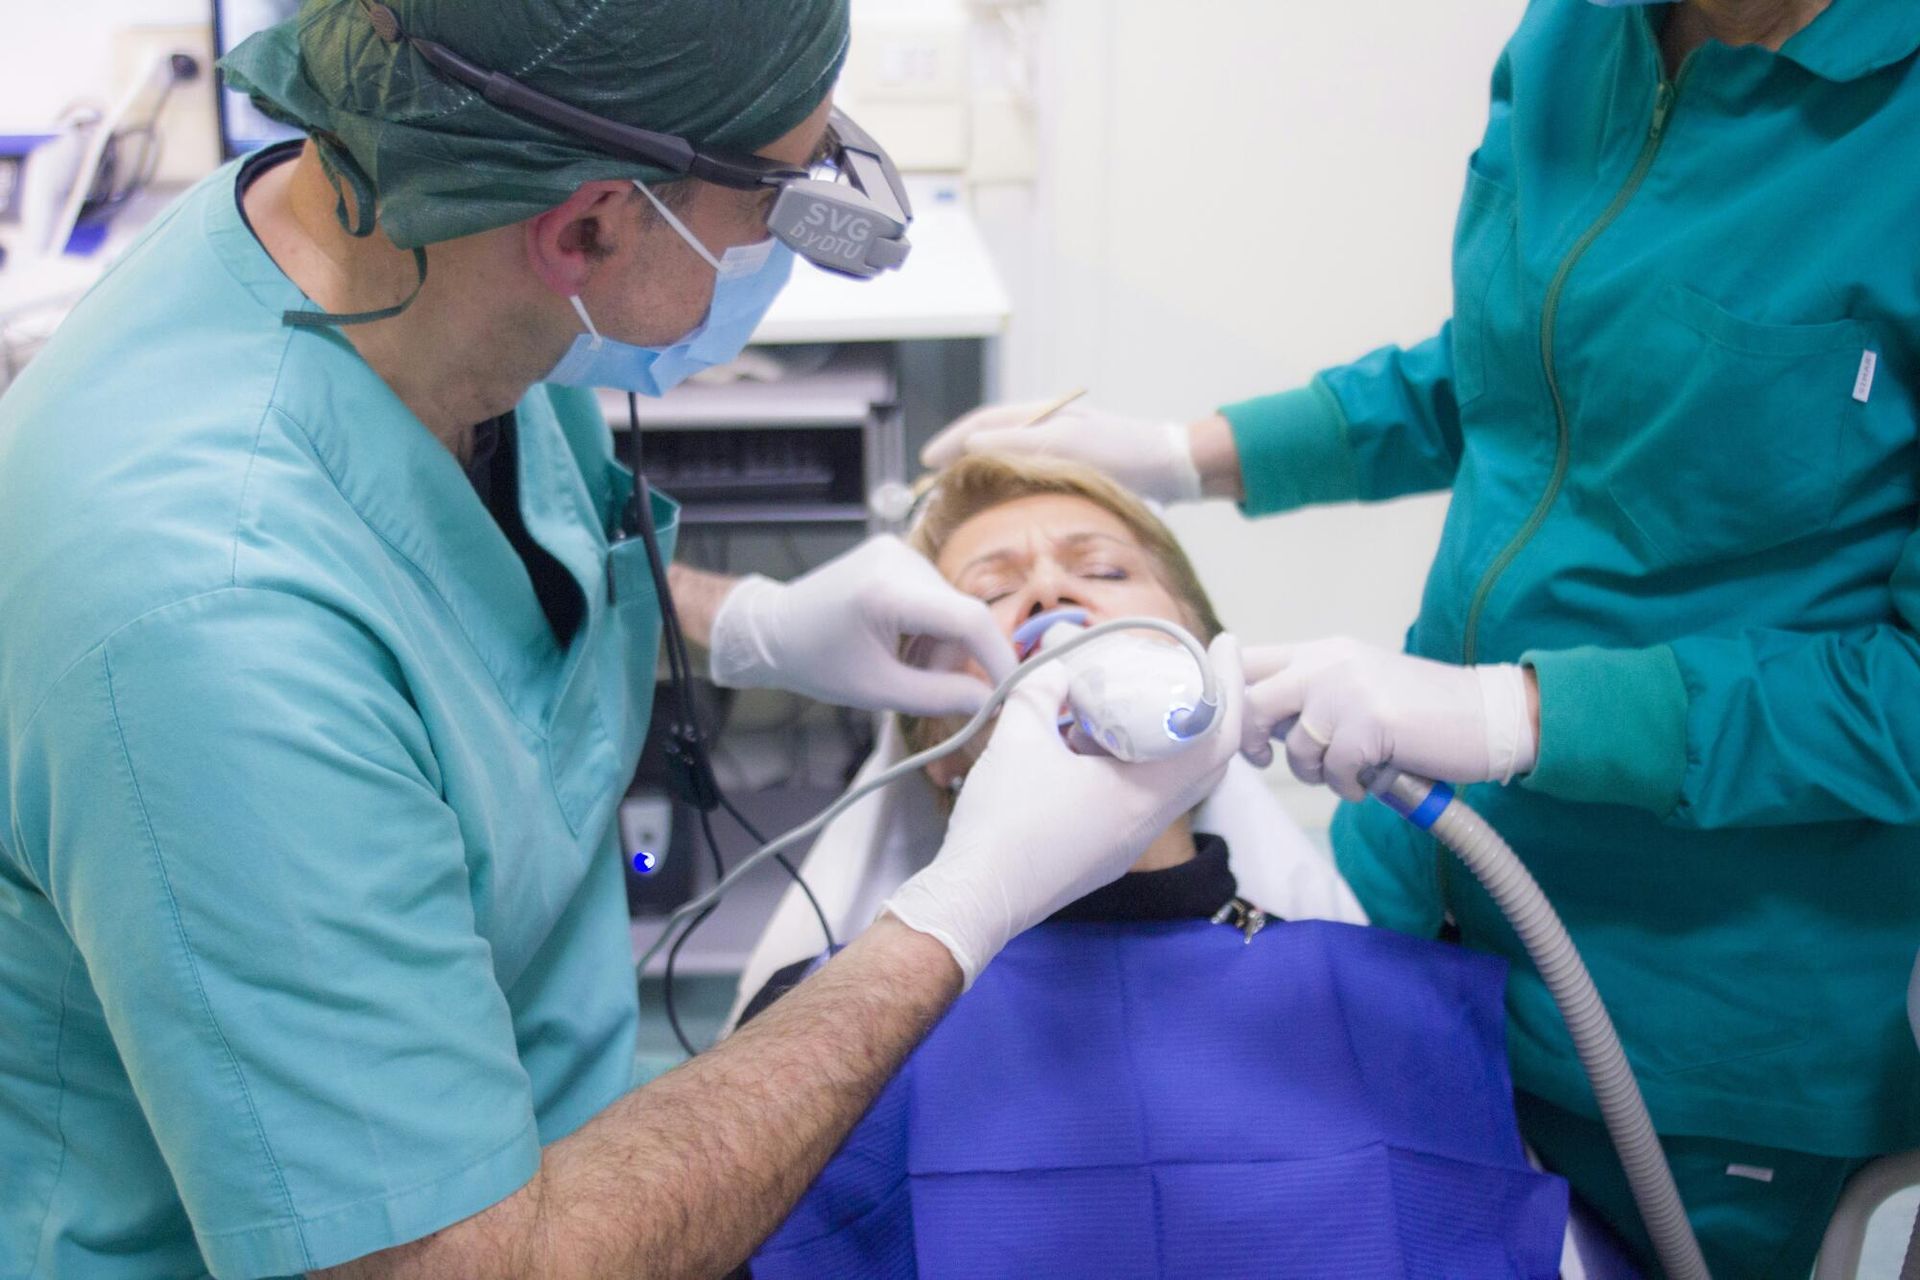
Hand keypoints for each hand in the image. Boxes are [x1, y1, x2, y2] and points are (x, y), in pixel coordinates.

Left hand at [707, 536, 1014, 715]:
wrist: (773, 629)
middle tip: (927, 689)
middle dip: (956, 659)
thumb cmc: (817, 663)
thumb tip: (992, 703)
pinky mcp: (897, 552)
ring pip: (951, 608)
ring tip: (903, 667)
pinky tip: (899, 643)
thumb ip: (940, 698)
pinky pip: (935, 596)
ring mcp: (898, 550)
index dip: (998, 658)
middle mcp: (898, 559)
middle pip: (961, 616)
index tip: (1012, 692)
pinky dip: (929, 627)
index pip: (969, 619)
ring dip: (941, 645)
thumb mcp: (878, 691)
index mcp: (887, 591)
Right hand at [884, 635, 1245, 985]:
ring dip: (1159, 738)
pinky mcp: (1103, 854)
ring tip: (1128, 699)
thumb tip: (1057, 669)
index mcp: (1143, 797)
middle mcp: (1146, 824)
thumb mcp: (1018, 737)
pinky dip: (1130, 764)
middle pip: (1202, 761)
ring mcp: (1126, 844)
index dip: (1228, 686)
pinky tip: (1087, 741)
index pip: (1217, 738)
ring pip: (1166, 781)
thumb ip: (1042, 689)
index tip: (1223, 644)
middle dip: (1201, 710)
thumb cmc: (1002, 822)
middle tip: (1187, 670)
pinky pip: (1136, 799)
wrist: (973, 899)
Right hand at [920, 399, 1203, 504]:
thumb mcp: (1070, 444)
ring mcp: (1059, 451)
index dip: (951, 441)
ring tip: (956, 499)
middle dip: (958, 459)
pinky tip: (999, 510)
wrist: (1174, 467)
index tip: (926, 461)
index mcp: (1042, 415)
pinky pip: (1026, 479)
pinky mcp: (1073, 474)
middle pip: (989, 440)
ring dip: (979, 476)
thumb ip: (1020, 443)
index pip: (982, 423)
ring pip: (1006, 461)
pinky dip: (1004, 490)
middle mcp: (1046, 429)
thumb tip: (971, 446)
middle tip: (932, 488)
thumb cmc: (1125, 452)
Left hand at [1240, 638, 1536, 801]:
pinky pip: (1335, 770)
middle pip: (1251, 701)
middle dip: (1252, 739)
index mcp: (1322, 651)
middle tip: (1267, 758)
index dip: (1231, 700)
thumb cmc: (1422, 712)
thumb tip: (1258, 726)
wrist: (1488, 716)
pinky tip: (1373, 779)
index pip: (1248, 661)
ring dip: (1318, 772)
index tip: (1246, 734)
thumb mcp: (1358, 687)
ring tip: (1350, 771)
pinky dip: (1351, 786)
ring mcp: (1348, 691)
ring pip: (1295, 745)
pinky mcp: (1370, 722)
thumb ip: (1311, 696)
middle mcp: (1328, 663)